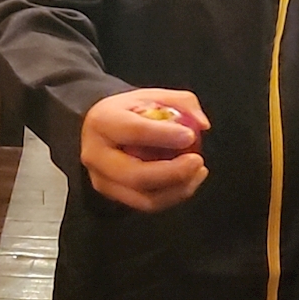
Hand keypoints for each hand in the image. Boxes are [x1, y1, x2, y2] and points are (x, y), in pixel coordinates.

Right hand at [81, 89, 209, 212]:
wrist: (102, 128)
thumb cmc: (130, 111)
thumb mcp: (152, 95)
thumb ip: (182, 102)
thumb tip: (202, 124)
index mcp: (103, 122)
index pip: (133, 131)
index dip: (163, 135)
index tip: (190, 135)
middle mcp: (96, 154)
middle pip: (135, 174)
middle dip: (172, 172)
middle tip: (197, 161)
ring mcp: (102, 179)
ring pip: (143, 197)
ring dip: (178, 189)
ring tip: (198, 171)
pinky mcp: (112, 195)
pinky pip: (147, 204)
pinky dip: (173, 196)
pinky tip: (189, 181)